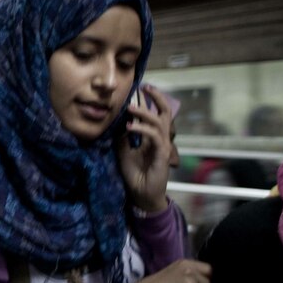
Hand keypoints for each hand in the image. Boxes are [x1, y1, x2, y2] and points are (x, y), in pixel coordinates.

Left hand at [116, 84, 174, 212]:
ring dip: (145, 113)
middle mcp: (160, 140)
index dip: (150, 101)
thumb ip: (123, 138)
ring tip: (130, 108)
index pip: (154, 115)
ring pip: (159, 123)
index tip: (141, 89)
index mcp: (152, 138)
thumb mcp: (123, 153)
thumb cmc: (134, 175)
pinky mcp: (162, 155)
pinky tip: (130, 127)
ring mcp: (162, 147)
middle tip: (146, 87)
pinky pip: (155, 138)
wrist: (141, 195)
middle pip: (164, 113)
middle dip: (158, 98)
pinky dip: (143, 130)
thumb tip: (118, 124)